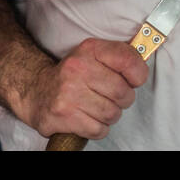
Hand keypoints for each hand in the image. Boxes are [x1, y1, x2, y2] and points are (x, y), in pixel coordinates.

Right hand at [19, 37, 148, 139]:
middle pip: (122, 93)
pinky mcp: (63, 116)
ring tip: (96, 107)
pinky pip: (98, 129)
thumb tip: (143, 70)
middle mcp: (78, 69)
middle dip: (122, 100)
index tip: (133, 80)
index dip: (138, 74)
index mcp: (90, 50)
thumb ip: (119, 58)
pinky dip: (97, 128)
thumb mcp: (93, 55)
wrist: (37, 90)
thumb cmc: (72, 75)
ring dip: (109, 115)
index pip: (128, 60)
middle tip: (111, 97)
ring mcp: (69, 94)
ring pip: (112, 114)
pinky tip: (87, 118)